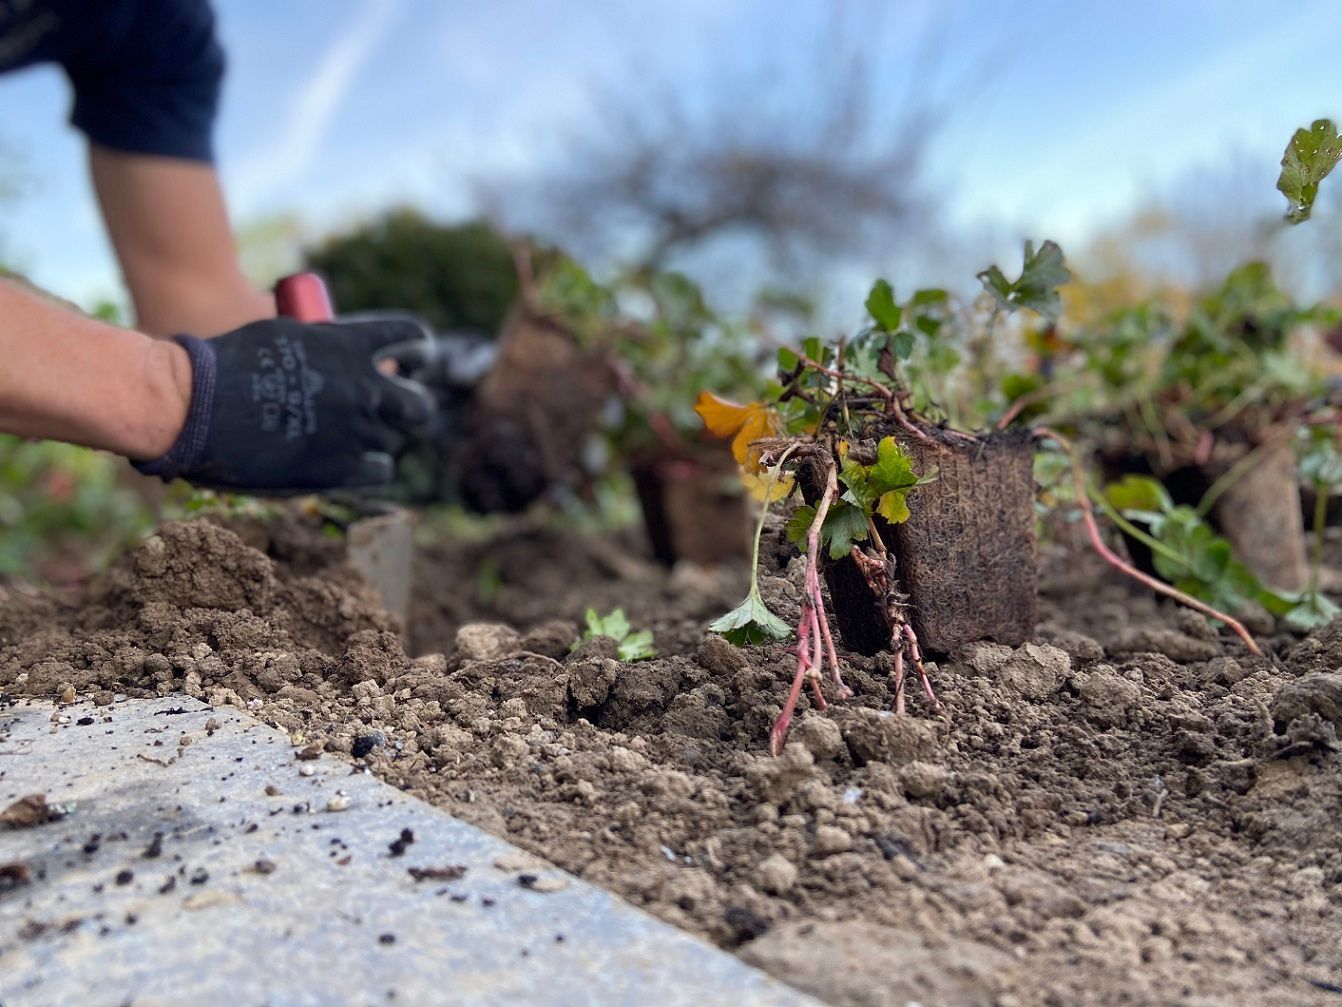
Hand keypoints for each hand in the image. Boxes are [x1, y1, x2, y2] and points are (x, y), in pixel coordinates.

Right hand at [133, 316, 434, 492]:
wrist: (195, 405)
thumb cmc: (225, 364)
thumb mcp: (283, 334)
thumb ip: (324, 344)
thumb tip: (343, 352)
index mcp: (351, 343)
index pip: (413, 339)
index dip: (418, 352)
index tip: (412, 360)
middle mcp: (364, 386)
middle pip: (418, 404)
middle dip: (409, 407)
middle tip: (390, 411)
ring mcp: (356, 429)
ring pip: (393, 439)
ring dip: (378, 438)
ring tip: (352, 437)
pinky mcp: (341, 467)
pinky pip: (381, 470)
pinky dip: (370, 467)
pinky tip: (354, 463)